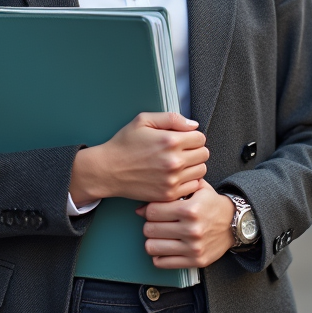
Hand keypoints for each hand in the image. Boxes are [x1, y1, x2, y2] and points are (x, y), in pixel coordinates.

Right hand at [70, 112, 207, 204]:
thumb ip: (171, 118)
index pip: (200, 137)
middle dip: (195, 150)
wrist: (108, 170)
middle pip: (204, 154)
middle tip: (182, 150)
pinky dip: (188, 180)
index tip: (184, 139)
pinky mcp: (169, 194)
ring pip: (201, 170)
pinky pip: (193, 186)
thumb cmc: (124, 145)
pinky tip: (176, 175)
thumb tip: (193, 125)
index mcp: (170, 141)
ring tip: (179, 162)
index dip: (193, 136)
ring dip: (194, 165)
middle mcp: (174, 161)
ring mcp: (172, 180)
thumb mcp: (143, 120)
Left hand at [136, 180, 235, 268]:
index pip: (153, 211)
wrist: (235, 224)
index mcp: (190, 209)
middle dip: (149, 224)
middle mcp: (192, 230)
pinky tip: (165, 248)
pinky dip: (159, 256)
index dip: (147, 209)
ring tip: (158, 236)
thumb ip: (177, 186)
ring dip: (152, 241)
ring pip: (152, 247)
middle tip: (154, 223)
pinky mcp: (195, 261)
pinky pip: (162, 262)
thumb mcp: (199, 188)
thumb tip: (151, 192)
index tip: (150, 210)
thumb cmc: (213, 205)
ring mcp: (194, 248)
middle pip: (150, 229)